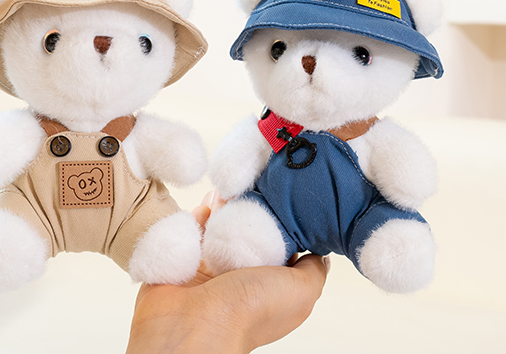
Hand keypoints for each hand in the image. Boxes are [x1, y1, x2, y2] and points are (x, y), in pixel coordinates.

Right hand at [126, 194, 329, 353]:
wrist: (194, 325)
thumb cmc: (248, 313)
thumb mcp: (300, 292)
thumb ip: (314, 271)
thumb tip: (321, 252)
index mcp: (268, 286)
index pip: (278, 246)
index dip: (282, 219)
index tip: (284, 192)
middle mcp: (240, 278)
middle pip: (248, 233)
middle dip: (251, 206)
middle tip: (255, 180)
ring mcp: (210, 270)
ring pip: (221, 228)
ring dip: (225, 206)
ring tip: (232, 184)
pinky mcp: (184, 260)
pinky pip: (193, 229)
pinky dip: (200, 213)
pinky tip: (210, 198)